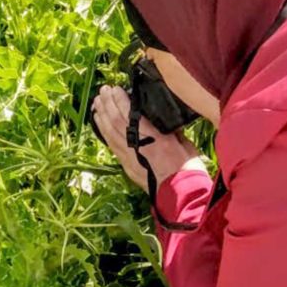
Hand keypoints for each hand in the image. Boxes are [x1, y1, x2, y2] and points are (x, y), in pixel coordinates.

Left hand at [92, 85, 207, 193]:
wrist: (181, 197)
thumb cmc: (188, 171)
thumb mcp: (186, 144)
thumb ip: (172, 131)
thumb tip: (165, 119)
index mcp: (155, 140)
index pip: (131, 117)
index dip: (120, 101)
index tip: (115, 89)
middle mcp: (138, 148)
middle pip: (116, 122)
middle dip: (108, 104)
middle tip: (103, 90)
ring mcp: (129, 158)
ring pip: (110, 133)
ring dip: (102, 116)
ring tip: (97, 101)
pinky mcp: (127, 166)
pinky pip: (111, 145)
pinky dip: (103, 131)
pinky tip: (99, 122)